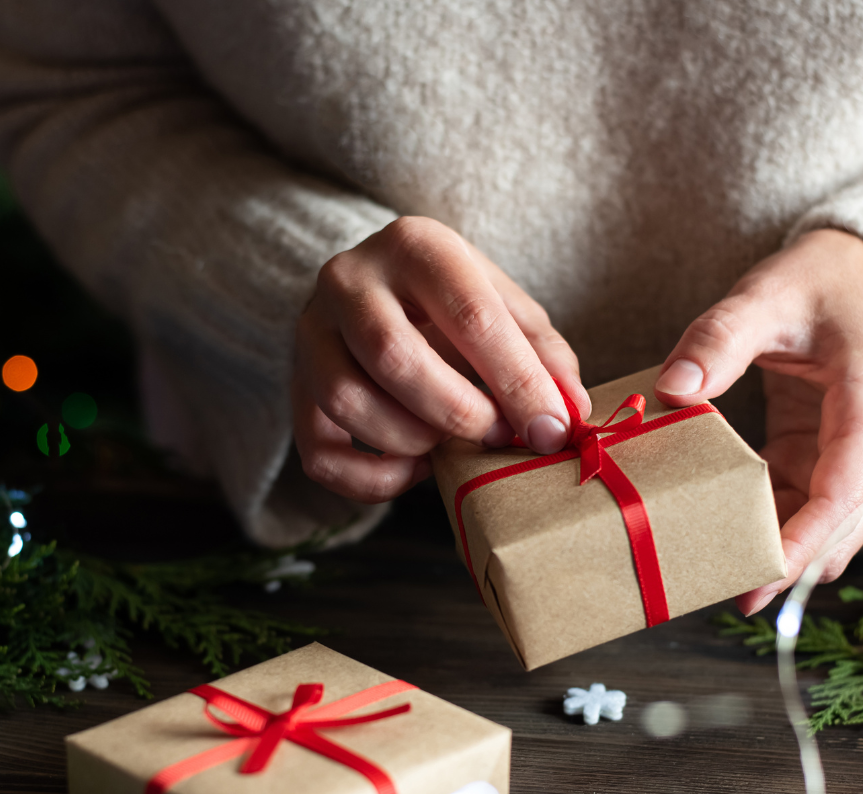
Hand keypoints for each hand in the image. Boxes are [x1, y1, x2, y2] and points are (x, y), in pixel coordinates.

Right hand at [293, 216, 590, 502]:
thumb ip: (543, 355)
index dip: (517, 383)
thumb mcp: (506, 308)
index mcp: (415, 245)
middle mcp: (348, 279)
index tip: (551, 430)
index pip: (471, 316)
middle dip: (458, 412)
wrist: (379, 294)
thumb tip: (568, 416)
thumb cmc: (452, 305)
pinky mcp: (294, 387)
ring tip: (447, 444)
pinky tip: (412, 469)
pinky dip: (371, 479)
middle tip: (497, 436)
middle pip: (394, 357)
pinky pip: (318, 451)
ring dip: (410, 440)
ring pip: (346, 401)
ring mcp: (310, 332)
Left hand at [653, 228, 862, 614]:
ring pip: (824, 524)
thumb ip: (721, 335)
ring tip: (726, 586)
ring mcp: (846, 453)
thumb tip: (675, 386)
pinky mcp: (819, 454)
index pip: (845, 488)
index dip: (806, 537)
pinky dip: (771, 529)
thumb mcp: (769, 293)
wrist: (858, 273)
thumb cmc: (821, 281)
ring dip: (782, 555)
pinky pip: (802, 505)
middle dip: (791, 564)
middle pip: (839, 522)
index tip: (763, 573)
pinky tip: (730, 548)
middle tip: (733, 597)